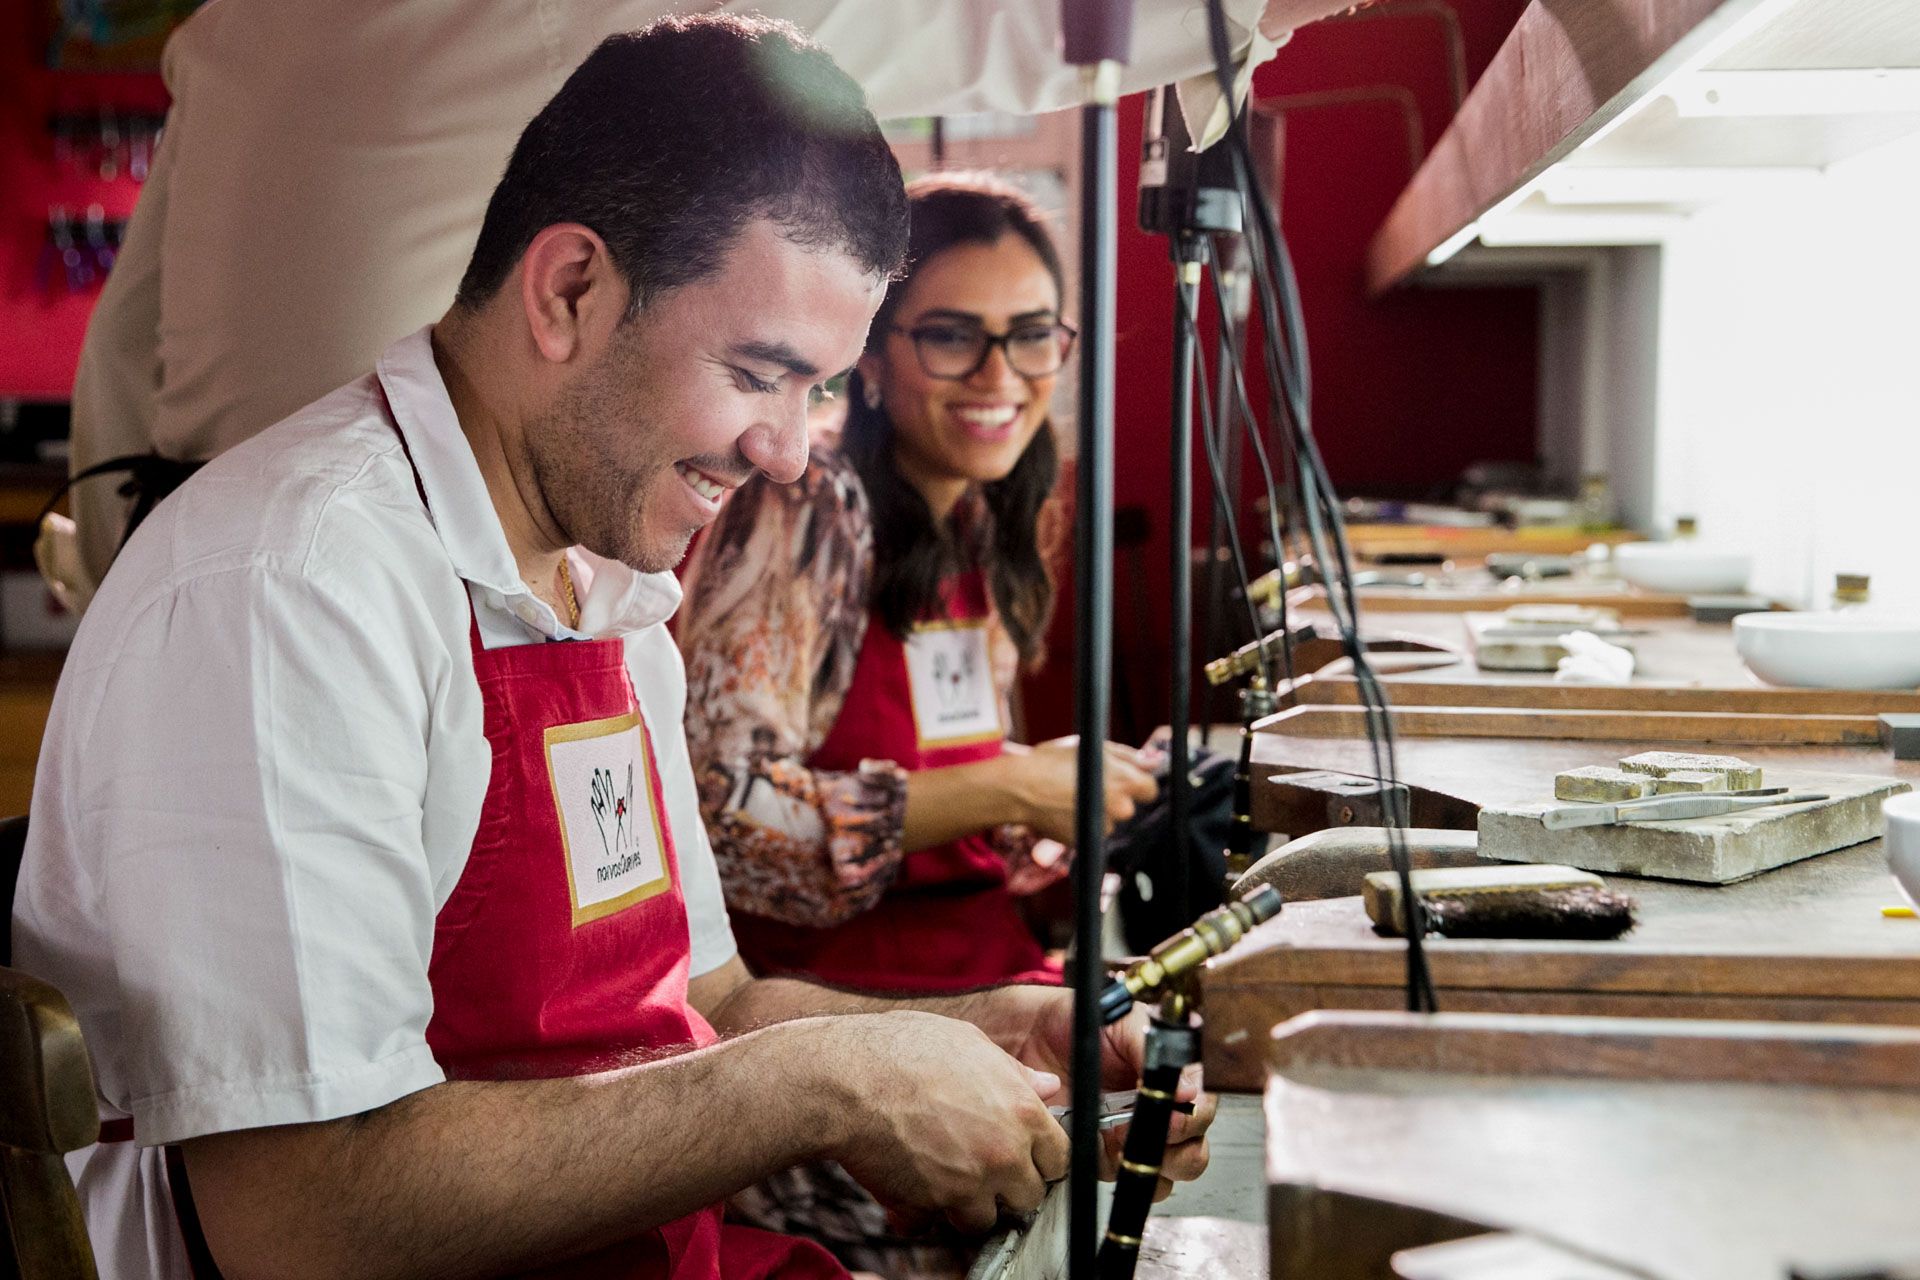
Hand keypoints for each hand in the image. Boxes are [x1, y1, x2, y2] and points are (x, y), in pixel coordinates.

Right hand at [814, 1011, 1069, 1233]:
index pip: (1062, 1159)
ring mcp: (966, 1186)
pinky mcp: (927, 1207)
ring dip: (965, 1204)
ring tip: (940, 1173)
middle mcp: (1002, 1155)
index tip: (1025, 1154)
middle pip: (1028, 1197)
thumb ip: (1014, 1072)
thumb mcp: (969, 1043)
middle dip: (1008, 1187)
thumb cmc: (903, 1049)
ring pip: (984, 1220)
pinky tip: (907, 1183)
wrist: (846, 1079)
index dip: (1041, 1157)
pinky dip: (919, 1213)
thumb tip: (1048, 1086)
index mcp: (1022, 1112)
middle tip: (981, 1165)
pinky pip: (931, 1225)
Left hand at [980, 988, 1216, 1201]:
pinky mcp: (1109, 1154)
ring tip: (1120, 1140)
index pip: (1205, 1103)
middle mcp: (1162, 1107)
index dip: (1193, 1114)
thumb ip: (1154, 1049)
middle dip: (1175, 1146)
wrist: (1029, 1034)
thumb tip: (1187, 1088)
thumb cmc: (1079, 1020)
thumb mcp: (1124, 1020)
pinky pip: (1130, 1180)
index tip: (1171, 1113)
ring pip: (1169, 1171)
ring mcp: (1137, 1133)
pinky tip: (1103, 1150)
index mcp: (1174, 1072)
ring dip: (1150, 1163)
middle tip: (1141, 1130)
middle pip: (1195, 1145)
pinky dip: (1121, 1173)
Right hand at [1000, 737, 1158, 845]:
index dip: (1137, 784)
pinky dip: (1082, 824)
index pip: (1150, 789)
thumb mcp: (1091, 748)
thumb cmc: (1052, 760)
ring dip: (1097, 813)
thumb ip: (1127, 756)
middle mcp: (1119, 807)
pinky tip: (1063, 809)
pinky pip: (1090, 833)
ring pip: (1109, 822)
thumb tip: (1154, 761)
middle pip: (1128, 807)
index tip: (1122, 781)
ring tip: (1069, 796)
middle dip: (1114, 799)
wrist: (1020, 788)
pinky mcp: (1086, 841)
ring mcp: (1102, 827)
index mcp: (1124, 781)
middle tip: (1089, 786)